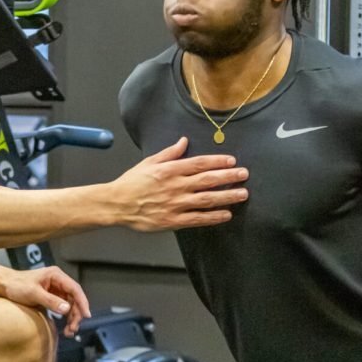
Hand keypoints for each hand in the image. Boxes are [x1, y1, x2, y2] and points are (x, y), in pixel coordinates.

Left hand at [0, 266, 90, 335]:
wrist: (4, 285)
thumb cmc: (16, 285)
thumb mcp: (33, 294)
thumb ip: (51, 301)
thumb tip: (66, 309)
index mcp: (56, 275)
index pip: (75, 289)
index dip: (82, 302)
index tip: (86, 315)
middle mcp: (58, 281)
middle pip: (74, 298)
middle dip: (76, 314)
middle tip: (73, 328)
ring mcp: (55, 289)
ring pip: (70, 304)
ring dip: (71, 317)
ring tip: (69, 331)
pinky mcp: (51, 296)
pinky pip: (63, 307)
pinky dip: (65, 317)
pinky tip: (64, 326)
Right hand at [112, 136, 247, 230]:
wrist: (117, 204)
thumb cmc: (132, 182)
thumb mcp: (149, 162)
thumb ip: (169, 153)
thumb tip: (184, 141)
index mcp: (169, 170)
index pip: (199, 163)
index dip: (217, 162)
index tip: (232, 161)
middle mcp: (175, 186)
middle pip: (208, 180)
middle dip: (228, 177)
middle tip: (244, 175)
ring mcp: (175, 204)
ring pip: (207, 200)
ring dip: (227, 196)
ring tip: (242, 194)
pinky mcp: (173, 220)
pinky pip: (198, 219)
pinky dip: (213, 217)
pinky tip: (227, 214)